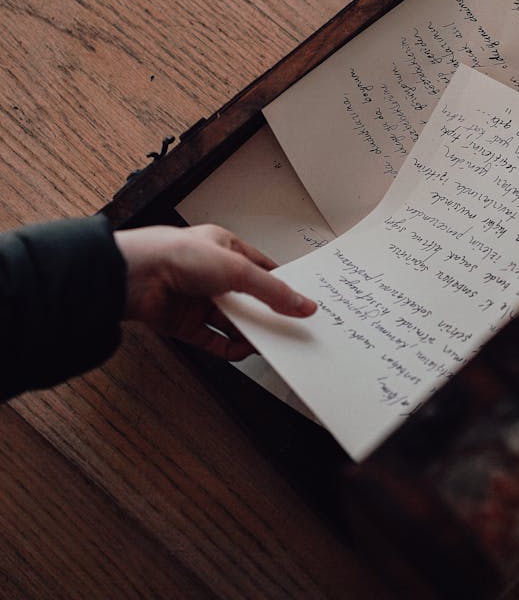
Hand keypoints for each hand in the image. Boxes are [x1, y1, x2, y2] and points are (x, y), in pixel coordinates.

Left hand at [114, 223, 315, 360]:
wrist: (135, 277)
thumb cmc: (176, 255)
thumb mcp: (237, 269)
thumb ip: (272, 291)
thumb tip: (302, 304)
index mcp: (223, 248)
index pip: (260, 267)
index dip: (280, 283)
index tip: (300, 300)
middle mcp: (210, 273)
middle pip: (247, 297)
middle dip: (266, 313)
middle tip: (289, 327)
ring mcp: (197, 299)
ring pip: (231, 320)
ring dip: (249, 332)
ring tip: (270, 343)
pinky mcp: (184, 323)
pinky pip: (212, 339)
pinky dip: (228, 347)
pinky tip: (243, 351)